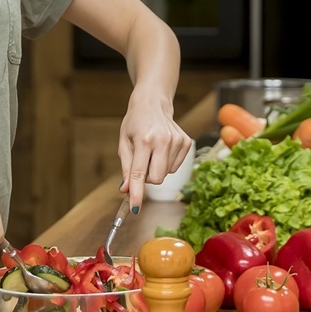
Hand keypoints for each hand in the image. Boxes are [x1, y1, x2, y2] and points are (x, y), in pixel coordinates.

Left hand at [117, 93, 192, 213]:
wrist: (153, 103)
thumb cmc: (135, 123)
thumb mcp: (124, 142)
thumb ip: (126, 168)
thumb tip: (126, 190)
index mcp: (144, 140)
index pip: (140, 173)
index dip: (137, 193)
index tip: (135, 209)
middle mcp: (162, 140)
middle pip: (156, 178)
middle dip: (147, 179)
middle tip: (142, 164)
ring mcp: (177, 141)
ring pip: (166, 174)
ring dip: (156, 169)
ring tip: (152, 152)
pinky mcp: (186, 142)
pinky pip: (175, 167)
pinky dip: (166, 164)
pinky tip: (162, 150)